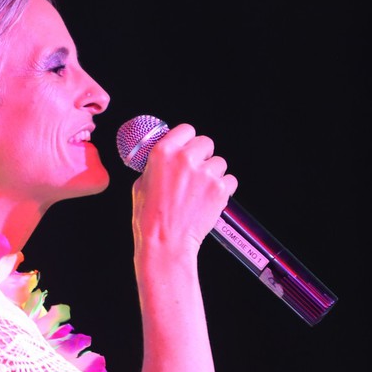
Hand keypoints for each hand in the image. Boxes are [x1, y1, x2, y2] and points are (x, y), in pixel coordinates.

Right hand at [130, 123, 237, 259]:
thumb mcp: (141, 183)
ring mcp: (205, 173)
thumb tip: (165, 161)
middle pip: (206, 142)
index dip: (188, 140)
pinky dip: (224, 189)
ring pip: (220, 162)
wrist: (166, 242)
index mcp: (163, 152)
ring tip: (201, 191)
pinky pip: (230, 180)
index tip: (188, 147)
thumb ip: (156, 166)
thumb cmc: (150, 218)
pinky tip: (210, 199)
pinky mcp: (219, 189)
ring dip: (213, 173)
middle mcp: (185, 158)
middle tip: (196, 172)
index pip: (186, 129)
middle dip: (203, 156)